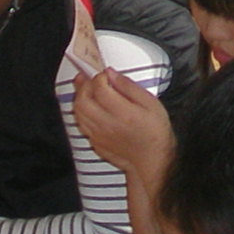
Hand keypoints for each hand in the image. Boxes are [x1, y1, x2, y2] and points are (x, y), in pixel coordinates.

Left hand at [72, 65, 175, 181]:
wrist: (152, 160)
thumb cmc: (155, 133)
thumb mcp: (151, 103)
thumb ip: (129, 87)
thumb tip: (112, 74)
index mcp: (123, 113)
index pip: (100, 88)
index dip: (99, 76)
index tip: (105, 74)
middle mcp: (107, 125)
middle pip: (83, 99)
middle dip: (85, 85)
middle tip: (92, 79)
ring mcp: (98, 135)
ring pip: (78, 112)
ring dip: (80, 97)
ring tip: (88, 90)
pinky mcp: (95, 142)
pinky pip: (80, 124)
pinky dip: (81, 111)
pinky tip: (89, 107)